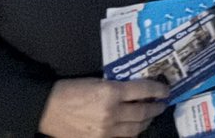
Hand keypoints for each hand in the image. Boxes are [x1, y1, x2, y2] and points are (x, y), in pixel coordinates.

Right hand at [38, 78, 166, 137]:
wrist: (48, 108)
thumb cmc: (72, 89)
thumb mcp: (98, 81)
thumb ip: (118, 86)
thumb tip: (137, 89)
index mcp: (111, 92)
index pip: (143, 91)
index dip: (158, 90)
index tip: (166, 90)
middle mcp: (111, 112)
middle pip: (142, 112)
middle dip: (155, 108)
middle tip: (162, 104)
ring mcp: (105, 130)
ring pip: (135, 129)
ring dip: (146, 122)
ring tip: (150, 116)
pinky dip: (131, 133)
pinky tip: (134, 128)